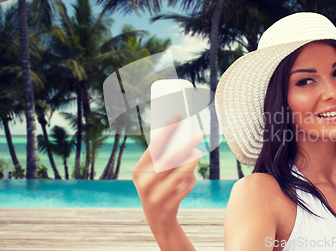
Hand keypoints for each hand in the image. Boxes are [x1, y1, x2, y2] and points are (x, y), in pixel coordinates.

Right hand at [132, 118, 203, 233]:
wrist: (158, 220)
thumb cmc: (159, 188)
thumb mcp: (154, 174)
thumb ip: (164, 158)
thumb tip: (182, 137)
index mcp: (138, 171)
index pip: (154, 146)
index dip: (167, 130)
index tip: (178, 116)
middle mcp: (144, 184)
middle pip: (168, 160)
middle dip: (184, 146)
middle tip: (197, 134)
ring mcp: (156, 196)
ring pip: (179, 174)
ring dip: (191, 161)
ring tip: (198, 152)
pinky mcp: (169, 206)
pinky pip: (185, 187)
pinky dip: (190, 179)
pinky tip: (191, 176)